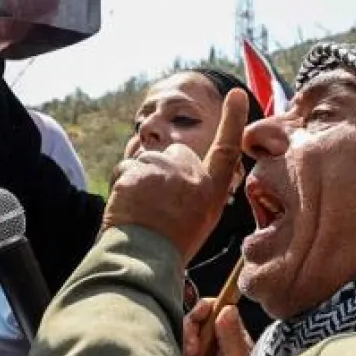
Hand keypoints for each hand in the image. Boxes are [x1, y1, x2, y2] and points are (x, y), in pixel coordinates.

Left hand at [103, 89, 247, 262]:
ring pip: (148, 160)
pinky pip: (125, 169)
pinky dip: (121, 185)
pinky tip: (126, 208)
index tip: (235, 94)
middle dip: (165, 170)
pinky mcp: (140, 170)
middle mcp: (194, 178)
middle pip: (178, 154)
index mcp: (212, 193)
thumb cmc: (170, 248)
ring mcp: (167, 172)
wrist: (144, 261)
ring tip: (140, 211)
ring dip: (140, 179)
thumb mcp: (199, 221)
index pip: (227, 151)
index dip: (233, 121)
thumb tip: (182, 171)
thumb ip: (196, 192)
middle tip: (157, 204)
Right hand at [183, 298, 252, 355]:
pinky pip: (176, 354)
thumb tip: (228, 307)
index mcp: (228, 332)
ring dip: (186, 350)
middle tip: (195, 351)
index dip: (204, 308)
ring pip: (183, 336)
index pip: (213, 307)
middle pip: (194, 320)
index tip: (200, 317)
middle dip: (191, 333)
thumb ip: (231, 334)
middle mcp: (213, 339)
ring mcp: (200, 352)